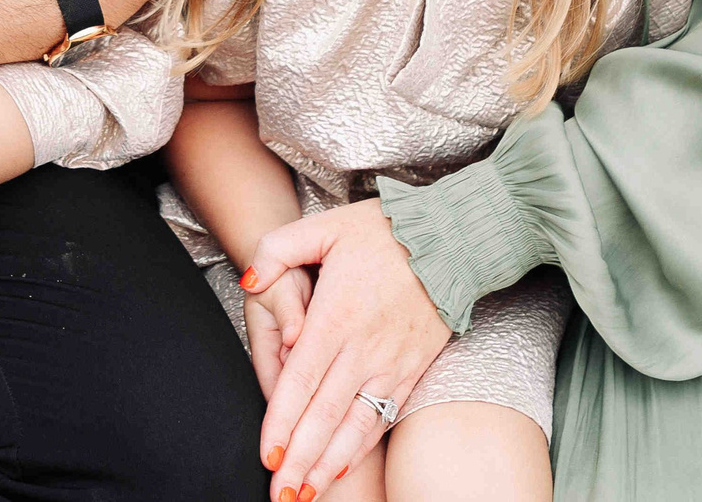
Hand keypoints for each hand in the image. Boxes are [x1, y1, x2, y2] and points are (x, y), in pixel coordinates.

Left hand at [246, 199, 448, 498]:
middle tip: (280, 496)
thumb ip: (278, 250)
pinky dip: (360, 449)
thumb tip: (249, 280)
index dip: (283, 420)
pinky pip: (382, 418)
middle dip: (300, 460)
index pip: (302, 379)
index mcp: (337, 316)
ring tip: (304, 495)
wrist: (453, 240)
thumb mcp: (323, 226)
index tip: (268, 455)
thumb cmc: (383, 232)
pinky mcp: (411, 372)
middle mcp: (364, 348)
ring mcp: (391, 364)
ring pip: (354, 426)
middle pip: (325, 414)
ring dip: (327, 465)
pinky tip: (339, 469)